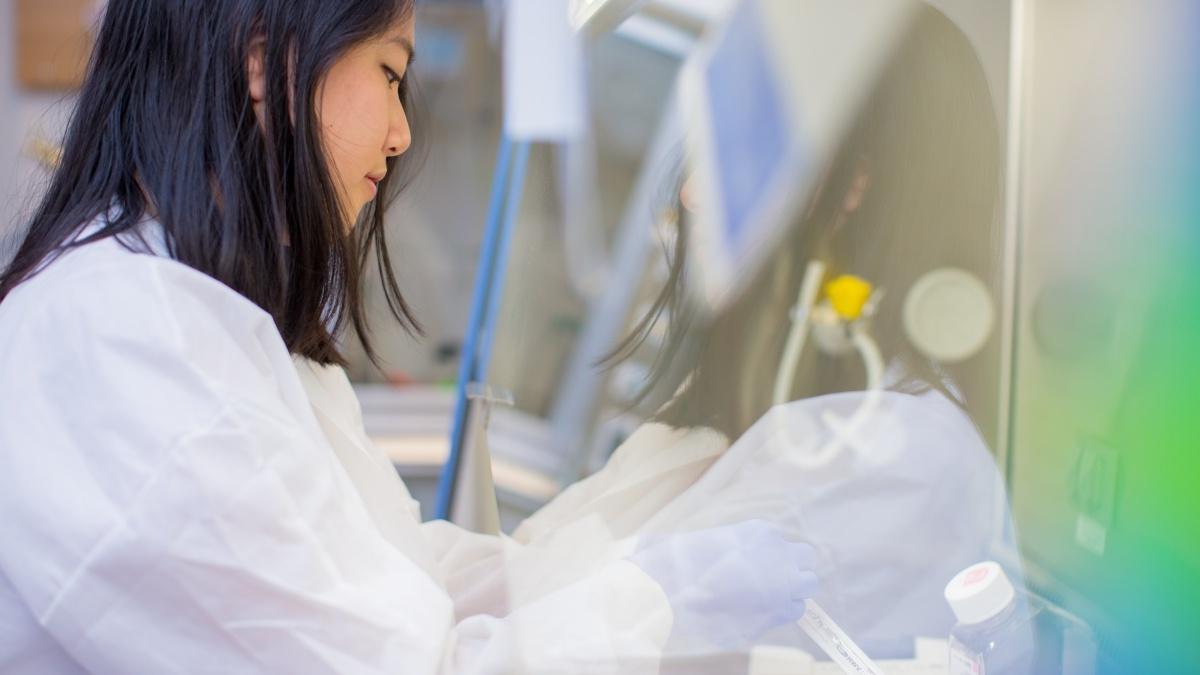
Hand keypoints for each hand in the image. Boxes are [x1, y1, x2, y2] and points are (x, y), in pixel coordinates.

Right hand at [629, 519, 818, 651]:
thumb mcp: (708, 542)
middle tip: (774, 579)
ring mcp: (785, 581)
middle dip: (794, 567)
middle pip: (807, 556)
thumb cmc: (684, 567)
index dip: (772, 555)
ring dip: (795, 589)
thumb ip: (726, 543)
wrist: (678, 594)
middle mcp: (779, 552)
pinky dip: (784, 612)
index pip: (781, 541)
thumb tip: (717, 551)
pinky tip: (762, 613)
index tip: (760, 565)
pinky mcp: (781, 608)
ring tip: (771, 598)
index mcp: (761, 532)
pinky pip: (796, 610)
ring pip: (809, 582)